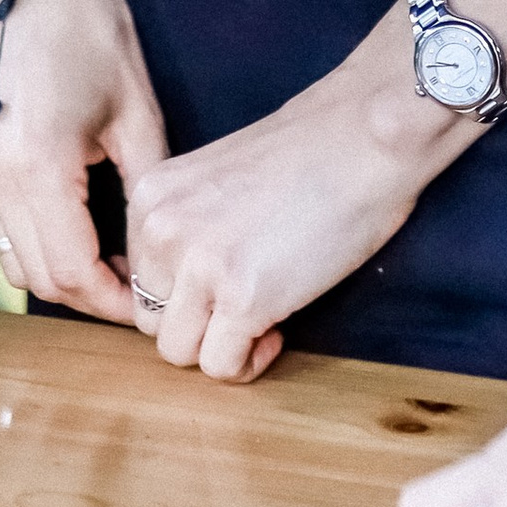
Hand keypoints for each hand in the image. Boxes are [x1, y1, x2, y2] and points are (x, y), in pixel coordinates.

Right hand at [0, 0, 167, 325]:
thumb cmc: (97, 35)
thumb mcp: (139, 117)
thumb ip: (143, 194)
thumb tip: (158, 258)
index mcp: (38, 165)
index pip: (73, 270)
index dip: (115, 301)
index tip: (152, 305)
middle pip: (39, 277)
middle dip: (91, 297)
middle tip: (140, 293)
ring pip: (15, 261)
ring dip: (62, 276)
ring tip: (114, 264)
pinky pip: (3, 230)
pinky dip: (40, 247)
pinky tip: (82, 232)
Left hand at [122, 37, 458, 384]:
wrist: (366, 138)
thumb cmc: (311, 153)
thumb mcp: (217, 178)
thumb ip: (188, 223)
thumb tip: (181, 286)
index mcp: (151, 195)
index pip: (139, 275)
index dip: (182, 290)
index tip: (224, 281)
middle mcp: (163, 229)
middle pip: (150, 317)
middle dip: (196, 322)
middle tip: (242, 306)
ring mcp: (200, 266)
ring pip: (176, 350)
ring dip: (218, 347)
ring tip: (260, 323)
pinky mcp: (243, 300)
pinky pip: (221, 367)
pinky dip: (248, 363)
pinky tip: (276, 332)